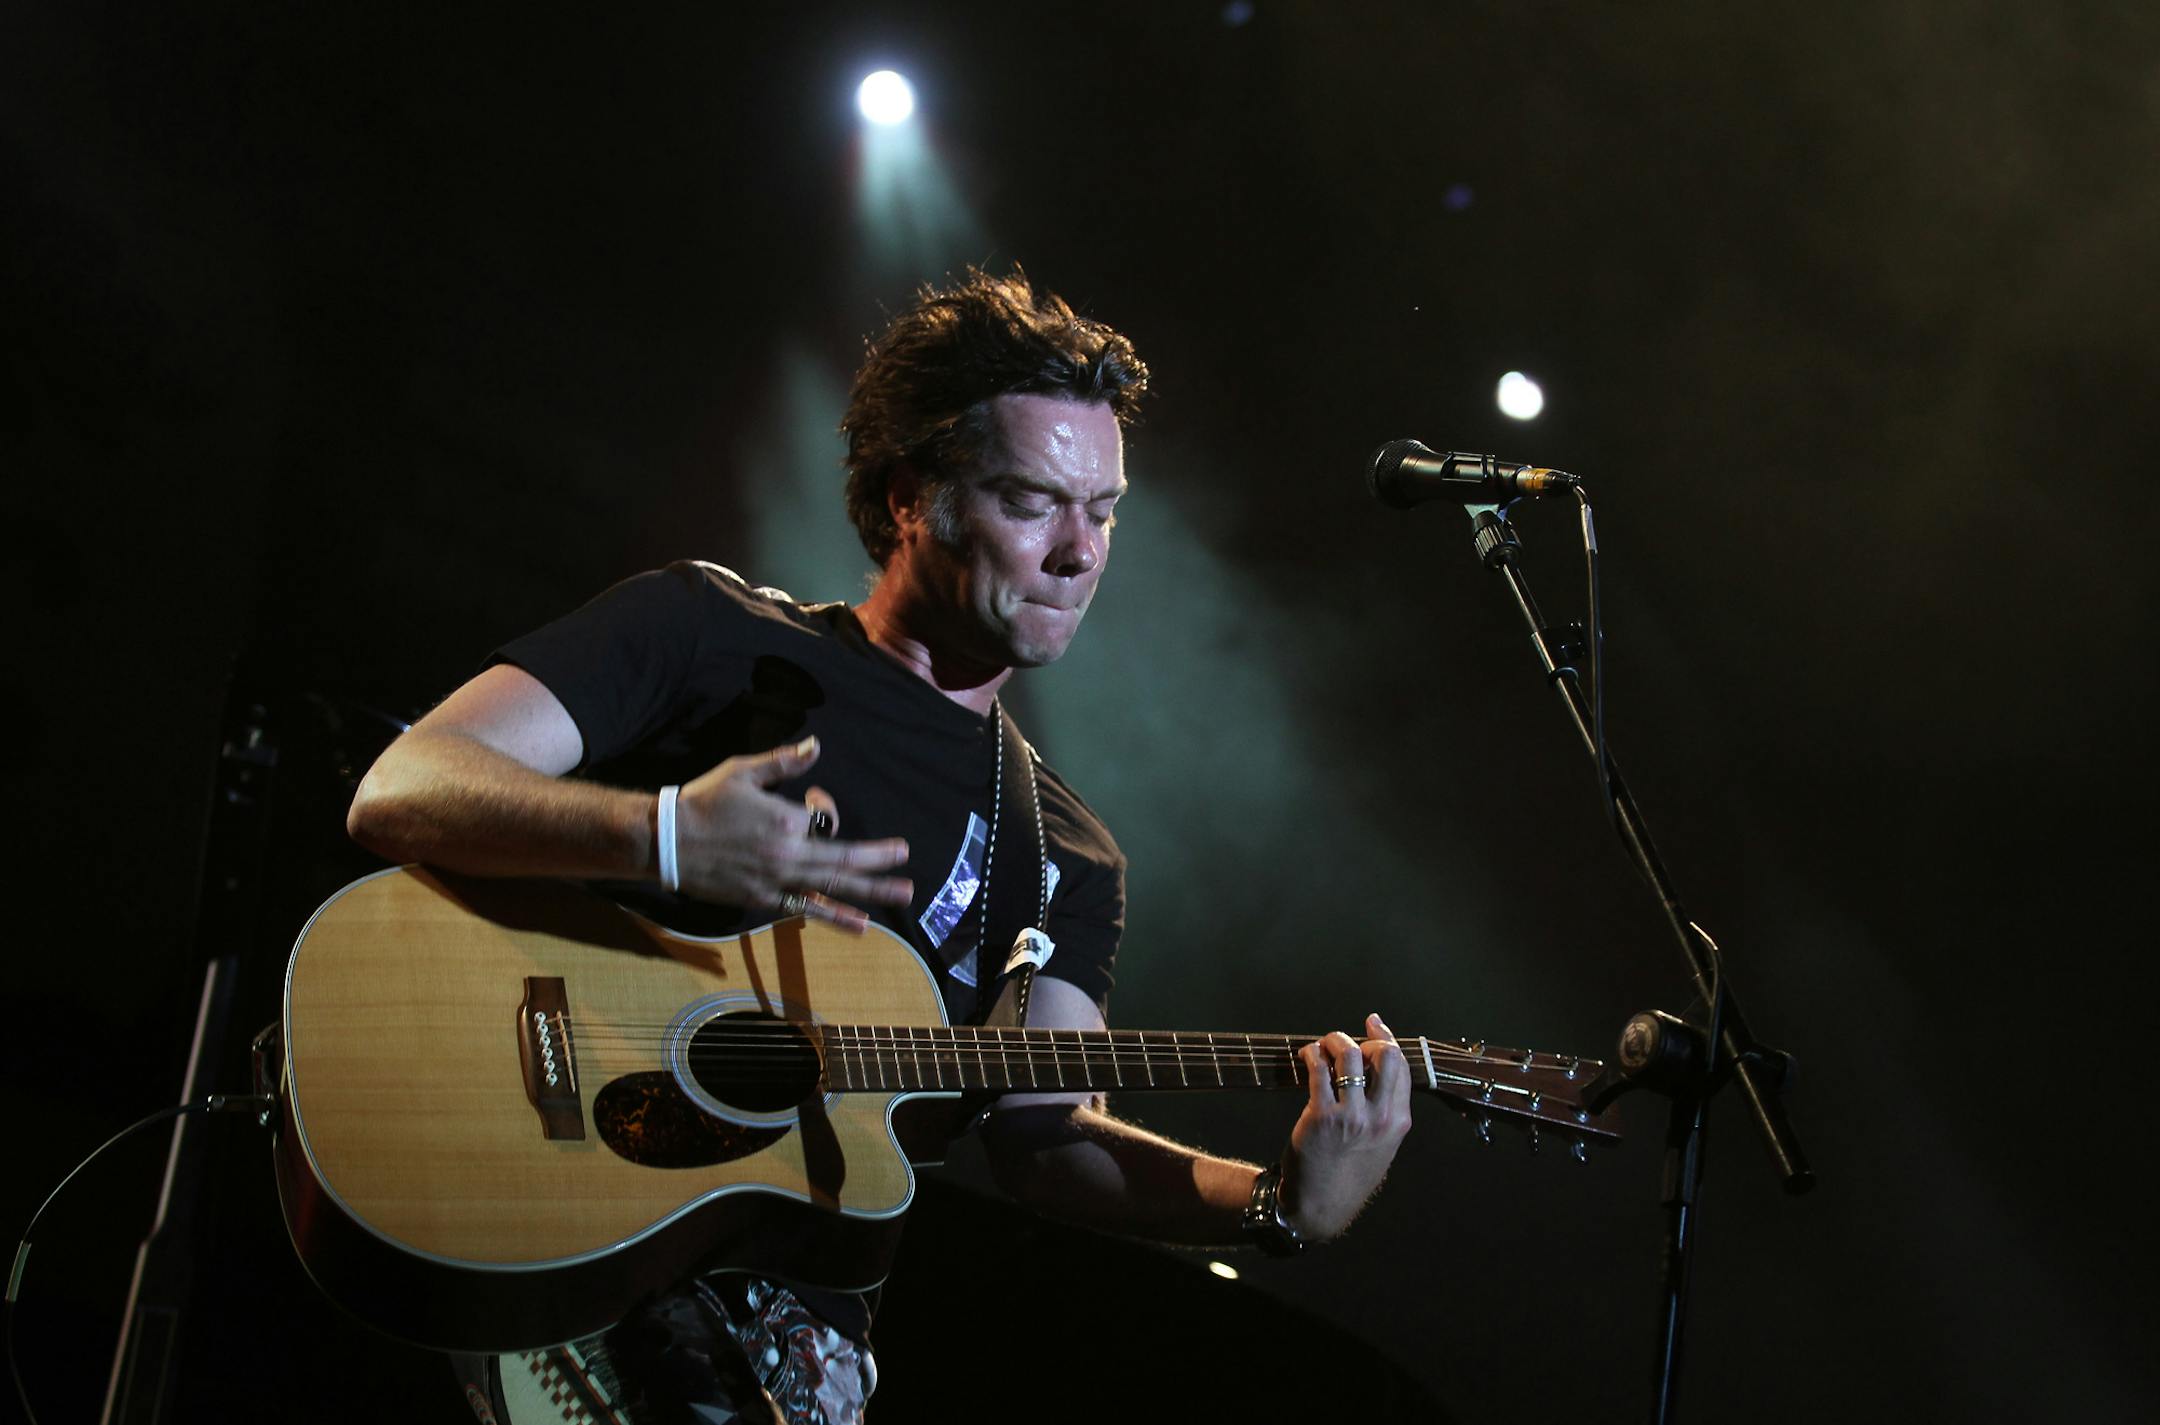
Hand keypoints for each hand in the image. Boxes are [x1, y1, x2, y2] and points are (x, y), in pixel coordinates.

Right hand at [673, 736, 912, 930]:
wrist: (666, 842)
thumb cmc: (703, 802)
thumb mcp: (743, 772)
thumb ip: (784, 761)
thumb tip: (816, 745)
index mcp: (785, 819)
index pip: (825, 816)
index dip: (824, 806)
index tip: (812, 796)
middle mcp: (788, 854)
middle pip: (843, 856)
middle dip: (878, 858)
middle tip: (905, 858)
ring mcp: (778, 880)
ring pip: (833, 886)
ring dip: (871, 891)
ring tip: (901, 895)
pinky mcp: (764, 899)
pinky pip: (807, 908)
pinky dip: (835, 916)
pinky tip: (860, 925)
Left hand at [1280, 1014, 1412, 1240]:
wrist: (1319, 1206)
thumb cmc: (1347, 1173)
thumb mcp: (1381, 1145)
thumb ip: (1384, 1110)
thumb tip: (1376, 1064)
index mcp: (1398, 1122)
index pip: (1402, 1066)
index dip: (1387, 1038)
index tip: (1374, 1024)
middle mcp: (1379, 1118)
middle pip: (1385, 1054)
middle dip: (1365, 1038)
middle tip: (1345, 1041)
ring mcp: (1351, 1116)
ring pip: (1349, 1055)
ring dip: (1334, 1040)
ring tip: (1322, 1045)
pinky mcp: (1321, 1116)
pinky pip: (1318, 1070)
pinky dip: (1311, 1054)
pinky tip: (1307, 1057)